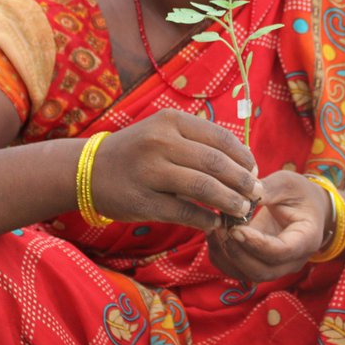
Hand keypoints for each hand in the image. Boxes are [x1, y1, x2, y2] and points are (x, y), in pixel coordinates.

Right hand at [89, 109, 263, 231]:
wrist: (88, 170)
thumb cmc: (136, 152)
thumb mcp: (163, 132)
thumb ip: (197, 142)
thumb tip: (243, 163)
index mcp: (170, 121)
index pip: (220, 137)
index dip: (243, 156)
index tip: (254, 170)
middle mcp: (160, 142)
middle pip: (215, 163)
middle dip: (242, 181)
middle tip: (255, 194)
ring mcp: (150, 171)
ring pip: (203, 187)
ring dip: (229, 202)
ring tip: (242, 211)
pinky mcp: (143, 201)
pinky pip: (184, 211)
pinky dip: (205, 219)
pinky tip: (216, 223)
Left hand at [206, 170, 330, 282]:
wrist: (306, 208)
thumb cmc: (300, 193)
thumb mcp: (287, 184)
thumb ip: (267, 189)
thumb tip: (242, 197)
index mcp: (306, 239)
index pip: (281, 252)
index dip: (256, 244)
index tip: (236, 228)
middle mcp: (292, 260)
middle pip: (262, 271)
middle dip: (237, 253)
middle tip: (221, 228)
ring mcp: (276, 267)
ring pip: (247, 275)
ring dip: (226, 256)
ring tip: (215, 228)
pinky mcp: (259, 264)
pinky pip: (237, 271)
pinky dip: (221, 257)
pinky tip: (215, 234)